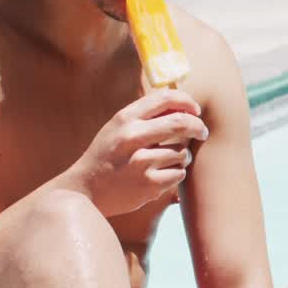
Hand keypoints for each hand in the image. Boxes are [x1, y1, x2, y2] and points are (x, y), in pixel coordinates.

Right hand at [68, 89, 208, 216]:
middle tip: (202, 132)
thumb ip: (146, 116)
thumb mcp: (118, 128)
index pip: (166, 98)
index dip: (187, 102)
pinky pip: (179, 174)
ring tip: (167, 161)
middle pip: (181, 123)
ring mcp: (140, 162)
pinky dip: (176, 174)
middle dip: (198, 127)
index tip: (196, 110)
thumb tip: (183, 104)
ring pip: (182, 152)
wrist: (84, 189)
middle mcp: (132, 137)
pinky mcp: (148, 184)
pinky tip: (161, 175)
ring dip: (183, 156)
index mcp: (125, 119)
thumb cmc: (107, 155)